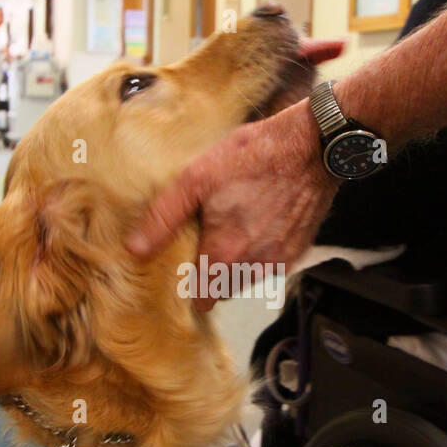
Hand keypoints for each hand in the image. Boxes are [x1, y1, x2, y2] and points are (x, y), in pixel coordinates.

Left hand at [126, 99, 338, 310]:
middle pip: (225, 289)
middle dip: (214, 274)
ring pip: (250, 278)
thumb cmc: (253, 157)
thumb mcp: (197, 178)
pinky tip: (259, 223)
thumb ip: (164, 217)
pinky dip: (263, 252)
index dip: (191, 289)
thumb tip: (136, 249)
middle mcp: (255, 266)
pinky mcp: (300, 249)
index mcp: (225, 255)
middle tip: (207, 241)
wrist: (310, 146)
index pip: (203, 300)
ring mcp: (281, 260)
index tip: (186, 269)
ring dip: (239, 264)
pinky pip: (274, 264)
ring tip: (234, 229)